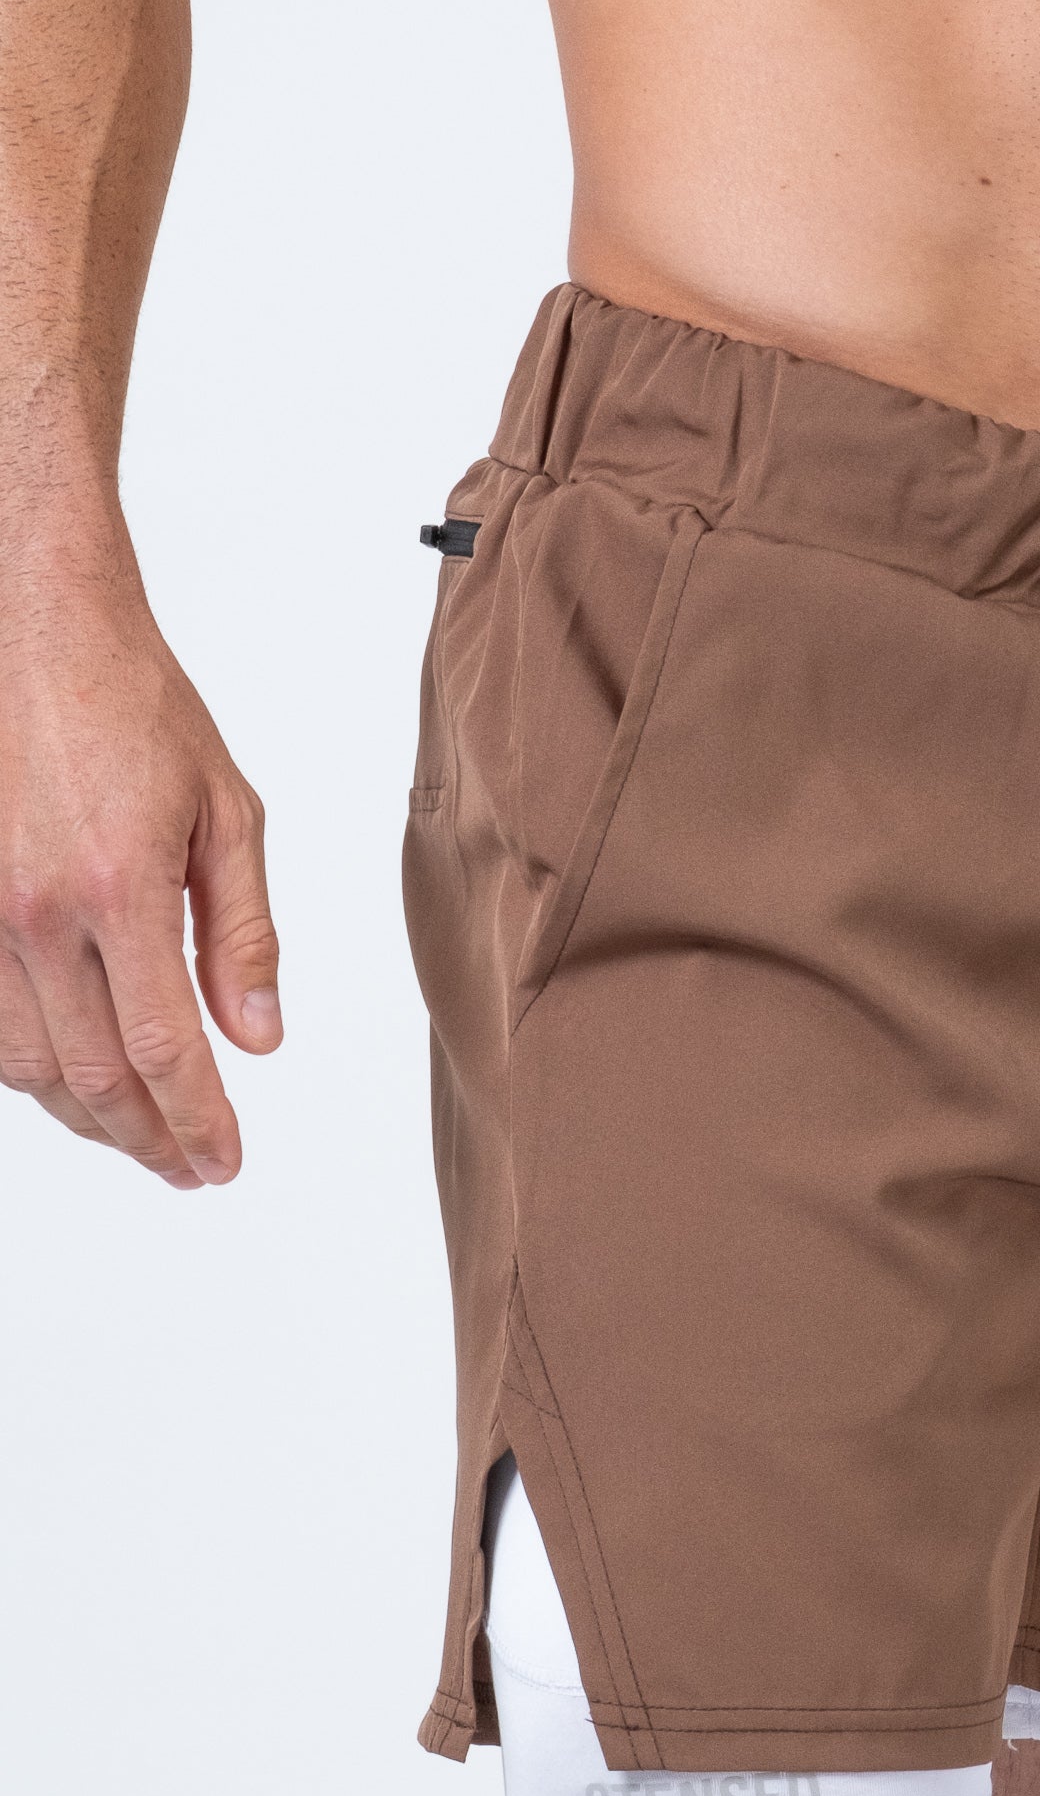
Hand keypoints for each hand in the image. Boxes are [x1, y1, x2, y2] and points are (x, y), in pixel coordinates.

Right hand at [0, 578, 279, 1186]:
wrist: (30, 626)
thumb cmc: (133, 704)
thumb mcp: (226, 811)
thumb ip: (243, 932)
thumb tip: (258, 1040)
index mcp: (119, 890)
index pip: (164, 1050)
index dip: (196, 1122)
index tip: (224, 1162)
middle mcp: (34, 912)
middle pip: (92, 1076)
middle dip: (147, 1139)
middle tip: (191, 1168)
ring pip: (25, 1062)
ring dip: (85, 1116)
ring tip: (139, 1134)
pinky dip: (29, 1065)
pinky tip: (71, 1076)